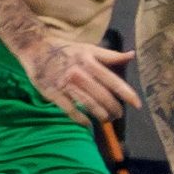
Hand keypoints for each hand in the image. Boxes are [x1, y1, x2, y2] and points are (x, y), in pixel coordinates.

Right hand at [19, 39, 141, 122]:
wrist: (36, 48)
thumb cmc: (65, 49)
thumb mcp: (88, 48)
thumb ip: (110, 55)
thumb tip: (132, 55)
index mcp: (89, 62)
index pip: (112, 80)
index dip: (126, 93)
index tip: (137, 104)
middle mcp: (79, 74)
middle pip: (102, 96)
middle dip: (114, 108)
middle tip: (118, 114)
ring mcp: (66, 85)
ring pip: (88, 105)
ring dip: (100, 115)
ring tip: (107, 120)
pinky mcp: (54, 94)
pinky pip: (70, 110)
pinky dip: (81, 119)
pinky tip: (88, 124)